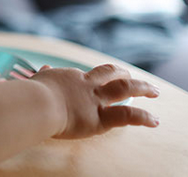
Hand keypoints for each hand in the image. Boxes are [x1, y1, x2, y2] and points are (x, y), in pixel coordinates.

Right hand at [31, 63, 159, 138]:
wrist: (37, 104)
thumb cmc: (32, 94)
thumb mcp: (38, 79)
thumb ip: (44, 75)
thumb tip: (45, 68)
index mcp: (71, 78)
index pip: (88, 77)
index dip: (95, 79)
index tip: (97, 81)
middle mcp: (87, 86)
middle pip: (111, 73)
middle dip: (124, 73)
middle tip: (132, 74)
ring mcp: (95, 100)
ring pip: (124, 88)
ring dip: (142, 87)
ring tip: (154, 90)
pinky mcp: (99, 119)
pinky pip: (126, 116)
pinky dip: (143, 117)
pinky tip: (155, 120)